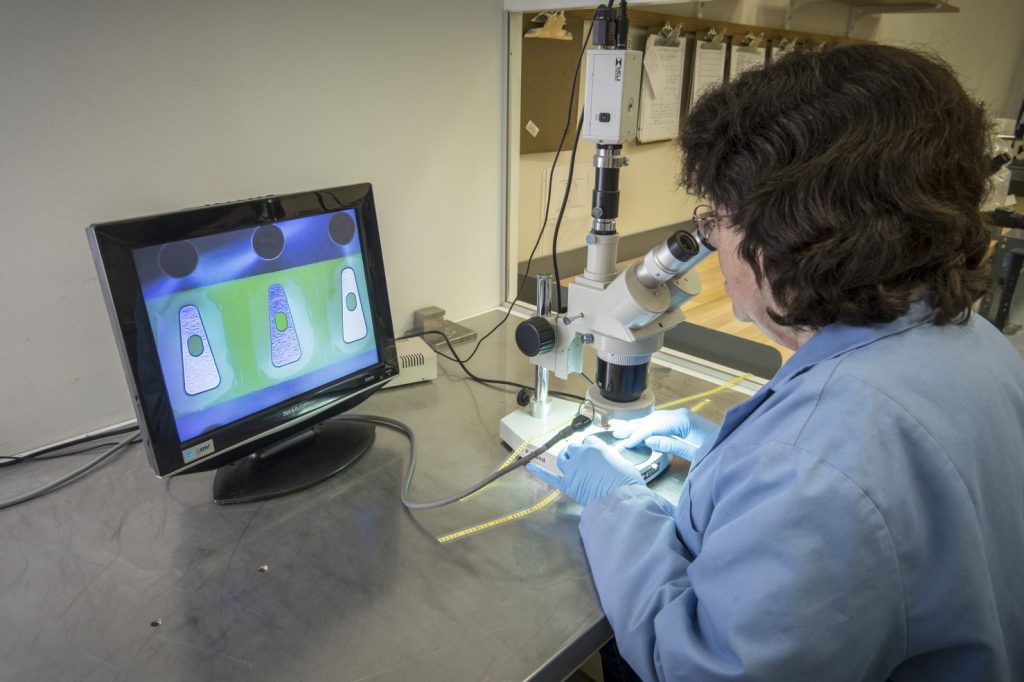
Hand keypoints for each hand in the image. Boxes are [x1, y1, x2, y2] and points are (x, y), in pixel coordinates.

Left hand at [526, 438, 644, 506]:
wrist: (621, 499)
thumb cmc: (627, 482)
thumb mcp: (624, 464)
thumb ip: (611, 459)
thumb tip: (609, 462)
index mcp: (596, 448)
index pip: (589, 441)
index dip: (591, 447)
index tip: (593, 453)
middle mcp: (582, 455)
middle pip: (574, 447)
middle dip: (576, 451)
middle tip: (581, 458)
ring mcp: (573, 469)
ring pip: (563, 458)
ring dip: (564, 458)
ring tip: (567, 460)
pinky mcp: (568, 484)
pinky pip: (550, 476)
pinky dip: (539, 472)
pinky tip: (529, 466)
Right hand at [608, 408, 718, 460]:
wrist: (732, 446)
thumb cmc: (716, 451)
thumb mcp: (694, 452)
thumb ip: (671, 445)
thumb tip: (648, 439)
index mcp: (683, 420)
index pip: (655, 426)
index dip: (639, 434)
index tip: (626, 443)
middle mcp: (681, 415)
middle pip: (652, 420)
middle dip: (633, 427)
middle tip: (616, 434)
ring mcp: (681, 416)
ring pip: (654, 419)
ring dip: (637, 425)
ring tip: (621, 430)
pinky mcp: (682, 421)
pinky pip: (660, 421)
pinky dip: (647, 425)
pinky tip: (638, 428)